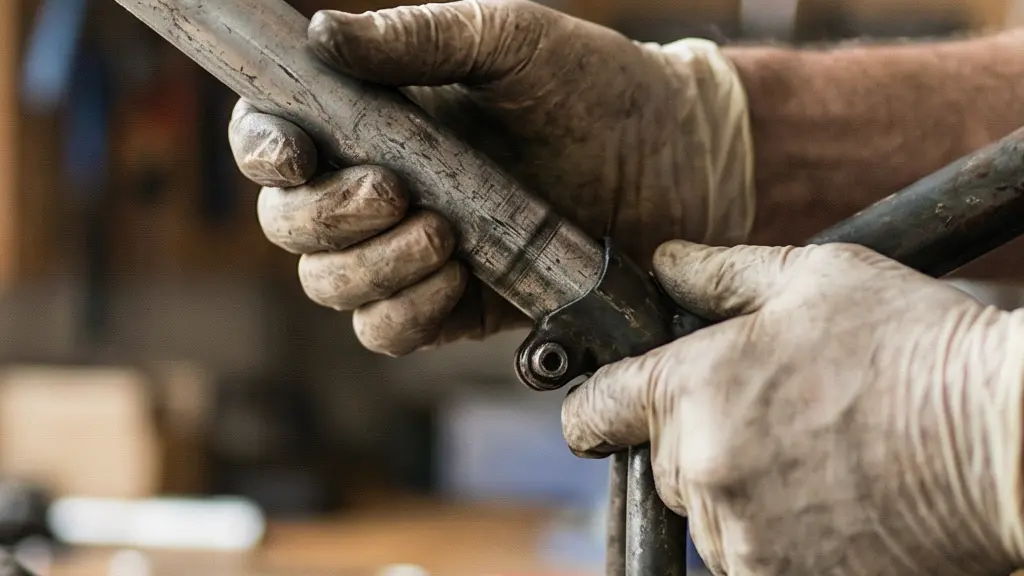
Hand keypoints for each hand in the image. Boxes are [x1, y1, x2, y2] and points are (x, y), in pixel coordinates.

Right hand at [228, 0, 753, 355]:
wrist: (676, 159)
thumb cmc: (593, 86)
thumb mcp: (510, 42)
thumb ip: (419, 39)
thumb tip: (324, 35)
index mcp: (376, 119)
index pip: (275, 139)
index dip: (261, 151)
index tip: (297, 153)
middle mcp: (380, 188)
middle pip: (290, 226)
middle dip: (327, 217)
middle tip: (396, 191)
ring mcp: (414, 251)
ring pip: (332, 287)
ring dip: (370, 267)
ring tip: (443, 233)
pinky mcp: (455, 305)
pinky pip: (388, 330)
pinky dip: (405, 311)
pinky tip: (456, 275)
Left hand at [563, 241, 1023, 574]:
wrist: (1007, 441)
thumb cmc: (912, 346)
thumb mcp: (816, 280)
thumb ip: (720, 273)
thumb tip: (664, 262)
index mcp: (689, 390)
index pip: (592, 411)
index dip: (597, 406)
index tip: (609, 409)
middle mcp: (700, 471)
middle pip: (661, 463)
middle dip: (698, 440)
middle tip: (774, 414)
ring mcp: (741, 539)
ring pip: (708, 515)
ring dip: (740, 492)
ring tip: (817, 455)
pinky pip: (750, 558)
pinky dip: (776, 536)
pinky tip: (832, 499)